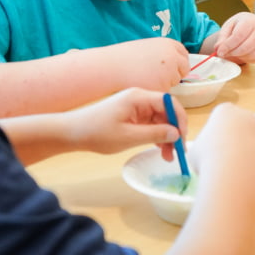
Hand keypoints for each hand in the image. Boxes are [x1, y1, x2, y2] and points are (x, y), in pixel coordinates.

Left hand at [64, 87, 185, 160]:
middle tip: (178, 152)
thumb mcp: (128, 136)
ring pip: (160, 120)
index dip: (180, 119)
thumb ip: (155, 134)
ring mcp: (136, 108)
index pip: (169, 103)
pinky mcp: (132, 117)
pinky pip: (151, 125)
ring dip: (166, 136)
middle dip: (174, 131)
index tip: (182, 138)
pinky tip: (159, 150)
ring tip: (168, 157)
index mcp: (139, 97)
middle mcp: (140, 99)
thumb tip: (177, 133)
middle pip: (166, 112)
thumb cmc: (97, 132)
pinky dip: (156, 136)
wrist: (72, 133)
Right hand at [96, 37, 190, 89]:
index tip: (173, 67)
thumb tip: (173, 61)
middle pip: (184, 68)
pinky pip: (164, 92)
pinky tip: (143, 86)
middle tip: (160, 77)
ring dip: (165, 83)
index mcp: (169, 44)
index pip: (183, 54)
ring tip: (146, 79)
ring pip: (174, 82)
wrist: (110, 66)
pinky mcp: (162, 87)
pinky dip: (156, 91)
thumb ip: (162, 53)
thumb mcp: (148, 47)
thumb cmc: (124, 57)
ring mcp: (169, 73)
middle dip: (175, 73)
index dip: (178, 62)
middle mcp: (173, 57)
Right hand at [188, 102, 254, 180]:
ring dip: (242, 150)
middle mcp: (245, 116)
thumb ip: (204, 145)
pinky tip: (241, 172)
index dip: (214, 130)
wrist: (231, 173)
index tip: (210, 143)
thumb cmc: (207, 156)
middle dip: (231, 137)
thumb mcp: (196, 149)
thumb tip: (207, 153)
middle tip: (220, 155)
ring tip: (230, 167)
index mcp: (225, 110)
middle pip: (238, 125)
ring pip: (249, 140)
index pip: (220, 115)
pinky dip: (250, 162)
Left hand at [209, 12, 254, 63]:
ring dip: (240, 57)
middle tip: (225, 54)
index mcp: (250, 21)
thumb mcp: (228, 27)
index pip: (239, 35)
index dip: (228, 45)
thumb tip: (218, 49)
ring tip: (234, 52)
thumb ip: (222, 38)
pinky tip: (243, 54)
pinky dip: (248, 59)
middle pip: (246, 47)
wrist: (252, 23)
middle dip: (233, 53)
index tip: (220, 52)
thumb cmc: (240, 25)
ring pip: (252, 54)